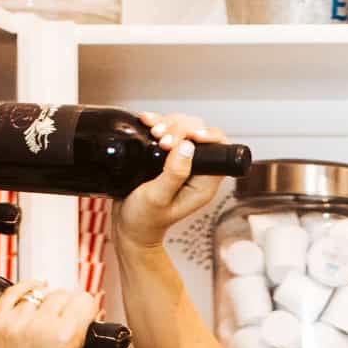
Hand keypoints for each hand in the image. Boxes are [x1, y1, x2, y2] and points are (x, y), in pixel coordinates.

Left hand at [0, 279, 99, 347]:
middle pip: (64, 294)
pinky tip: (34, 290)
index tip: (87, 317)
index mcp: (65, 337)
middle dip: (71, 307)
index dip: (90, 310)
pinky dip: (25, 288)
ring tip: (49, 320)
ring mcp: (16, 323)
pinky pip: (12, 293)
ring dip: (48, 304)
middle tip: (69, 323)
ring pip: (40, 294)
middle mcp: (40, 326)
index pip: (85, 301)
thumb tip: (93, 333)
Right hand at [113, 111, 232, 251]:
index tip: (190, 136)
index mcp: (203, 185)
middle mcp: (197, 172)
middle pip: (200, 132)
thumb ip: (174, 174)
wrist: (127, 226)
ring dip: (168, 124)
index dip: (209, 136)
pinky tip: (146, 121)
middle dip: (181, 128)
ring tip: (152, 132)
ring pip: (184, 127)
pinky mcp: (166, 156)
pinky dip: (157, 122)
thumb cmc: (144, 219)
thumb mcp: (157, 198)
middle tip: (161, 140)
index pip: (220, 150)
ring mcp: (181, 163)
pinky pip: (167, 130)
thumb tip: (188, 147)